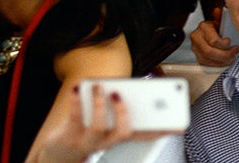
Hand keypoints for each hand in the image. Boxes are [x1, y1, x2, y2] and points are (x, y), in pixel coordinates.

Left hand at [31, 84, 169, 162]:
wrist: (60, 153)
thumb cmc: (90, 130)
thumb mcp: (107, 122)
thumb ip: (119, 108)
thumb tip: (124, 89)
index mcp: (121, 136)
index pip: (146, 135)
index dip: (163, 130)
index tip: (179, 124)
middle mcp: (109, 141)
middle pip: (124, 132)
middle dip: (124, 113)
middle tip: (121, 94)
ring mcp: (90, 141)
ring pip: (99, 126)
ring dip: (100, 104)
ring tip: (100, 86)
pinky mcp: (70, 136)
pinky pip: (75, 117)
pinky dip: (76, 100)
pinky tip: (77, 87)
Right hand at [190, 8, 238, 65]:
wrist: (208, 32)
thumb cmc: (216, 27)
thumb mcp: (220, 20)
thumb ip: (220, 17)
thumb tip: (218, 10)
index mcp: (203, 27)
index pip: (213, 40)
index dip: (223, 44)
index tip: (231, 43)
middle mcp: (196, 38)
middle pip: (209, 52)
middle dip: (224, 55)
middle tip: (234, 53)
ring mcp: (195, 48)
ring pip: (208, 60)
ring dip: (222, 62)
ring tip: (232, 58)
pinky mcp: (197, 57)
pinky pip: (206, 65)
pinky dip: (218, 65)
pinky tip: (225, 62)